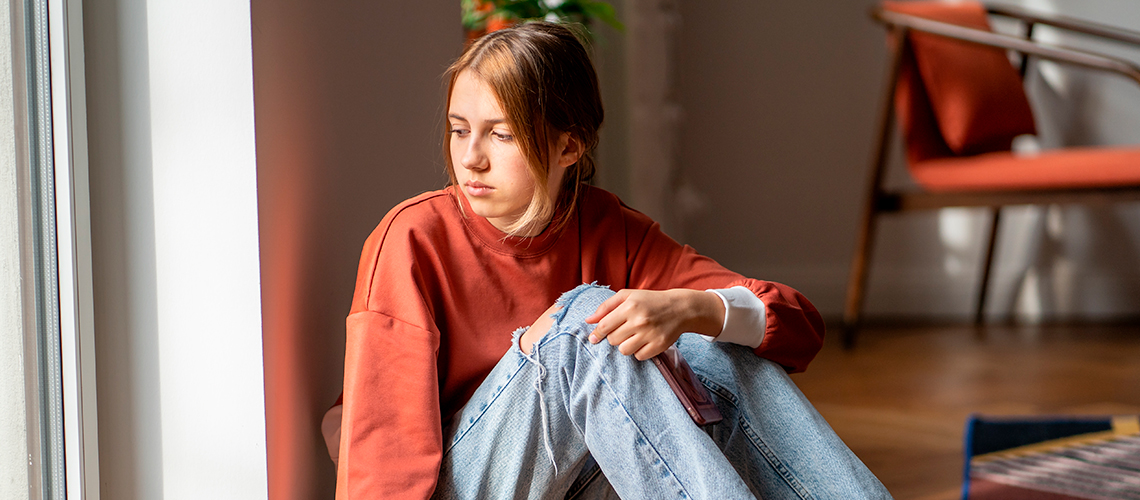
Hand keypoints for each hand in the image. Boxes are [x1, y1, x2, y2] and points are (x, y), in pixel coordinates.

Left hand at [585, 289, 724, 359]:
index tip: (594, 338)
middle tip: (624, 330)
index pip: (604, 326)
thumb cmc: (649, 301)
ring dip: (625, 345)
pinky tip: (644, 341)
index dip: (597, 333)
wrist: (680, 308)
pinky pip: (638, 357)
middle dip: (614, 337)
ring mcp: (650, 334)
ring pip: (624, 350)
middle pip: (613, 340)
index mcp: (630, 306)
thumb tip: (588, 321)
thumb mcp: (628, 296)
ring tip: (633, 336)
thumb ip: (606, 306)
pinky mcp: (659, 346)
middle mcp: (640, 320)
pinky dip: (639, 351)